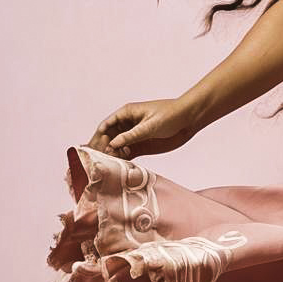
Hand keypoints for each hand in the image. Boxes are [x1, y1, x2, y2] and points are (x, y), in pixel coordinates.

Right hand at [85, 98, 199, 158]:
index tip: (92, 150)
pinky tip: (118, 168)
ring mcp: (133, 135)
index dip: (98, 138)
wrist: (190, 119)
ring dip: (110, 156)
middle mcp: (127, 125)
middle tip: (95, 162)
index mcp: (127, 113)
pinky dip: (121, 160)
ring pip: (116, 147)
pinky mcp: (141, 145)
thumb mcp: (150, 125)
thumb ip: (132, 135)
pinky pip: (126, 154)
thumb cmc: (172, 115)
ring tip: (106, 167)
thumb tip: (112, 144)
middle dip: (101, 149)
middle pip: (108, 138)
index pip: (106, 126)